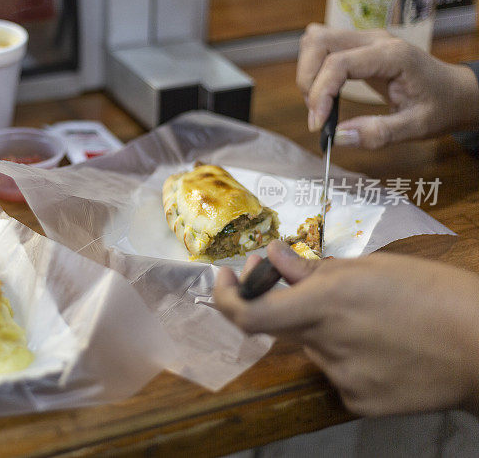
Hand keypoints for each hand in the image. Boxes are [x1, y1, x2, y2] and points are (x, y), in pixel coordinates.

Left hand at [214, 240, 478, 415]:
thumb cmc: (435, 295)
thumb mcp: (374, 267)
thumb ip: (314, 269)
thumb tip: (272, 259)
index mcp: (324, 302)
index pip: (248, 314)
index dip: (225, 298)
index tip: (226, 278)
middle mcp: (323, 342)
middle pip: (286, 325)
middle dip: (292, 304)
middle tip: (318, 286)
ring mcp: (340, 377)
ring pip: (316, 348)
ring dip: (328, 330)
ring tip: (377, 319)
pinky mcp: (358, 401)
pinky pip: (339, 373)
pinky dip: (350, 357)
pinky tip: (386, 347)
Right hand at [297, 23, 478, 148]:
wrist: (456, 93)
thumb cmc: (441, 107)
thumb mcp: (416, 127)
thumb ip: (378, 134)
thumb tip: (338, 137)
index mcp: (392, 55)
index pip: (339, 63)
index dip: (320, 93)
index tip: (318, 124)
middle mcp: (376, 40)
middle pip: (319, 42)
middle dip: (307, 79)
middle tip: (316, 113)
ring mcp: (366, 39)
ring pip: (316, 40)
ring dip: (308, 72)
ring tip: (319, 103)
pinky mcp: (359, 46)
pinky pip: (323, 47)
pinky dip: (314, 69)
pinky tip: (325, 92)